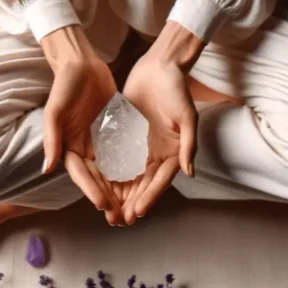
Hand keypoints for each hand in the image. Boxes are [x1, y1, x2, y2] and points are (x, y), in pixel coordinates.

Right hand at [40, 26, 123, 223]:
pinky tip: (145, 182)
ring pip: (112, 173)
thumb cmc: (64, 85)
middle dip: (109, 199)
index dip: (92, 192)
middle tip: (122, 218)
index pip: (81, 176)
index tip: (104, 205)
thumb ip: (52, 139)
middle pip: (98, 180)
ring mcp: (100, 143)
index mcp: (68, 148)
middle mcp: (84, 150)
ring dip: (121, 191)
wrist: (82, 64)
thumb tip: (46, 169)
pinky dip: (132, 170)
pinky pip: (124, 156)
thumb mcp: (55, 111)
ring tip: (134, 208)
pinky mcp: (114, 134)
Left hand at [122, 21, 204, 222]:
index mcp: (174, 153)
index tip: (139, 212)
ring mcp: (141, 147)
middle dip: (132, 203)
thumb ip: (188, 144)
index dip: (150, 197)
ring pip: (129, 177)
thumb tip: (189, 172)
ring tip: (108, 212)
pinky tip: (98, 187)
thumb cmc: (177, 89)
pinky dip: (109, 174)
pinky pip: (116, 159)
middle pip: (143, 185)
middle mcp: (157, 154)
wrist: (159, 67)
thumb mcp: (187, 116)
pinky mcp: (126, 138)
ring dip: (119, 195)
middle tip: (119, 220)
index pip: (161, 181)